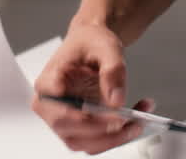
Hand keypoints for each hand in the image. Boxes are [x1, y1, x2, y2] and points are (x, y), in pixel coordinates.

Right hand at [32, 22, 153, 153]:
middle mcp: (51, 105)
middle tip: (126, 120)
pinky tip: (135, 122)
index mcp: (48, 81)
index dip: (72, 113)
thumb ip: (112, 70)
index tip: (97, 112)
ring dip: (113, 138)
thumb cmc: (90, 42)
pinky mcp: (81, 128)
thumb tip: (115, 99)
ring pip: (84, 143)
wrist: (93, 44)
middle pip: (69, 129)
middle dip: (101, 129)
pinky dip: (117, 137)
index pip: (53, 103)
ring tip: (137, 123)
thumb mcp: (105, 47)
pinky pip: (97, 141)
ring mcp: (65, 119)